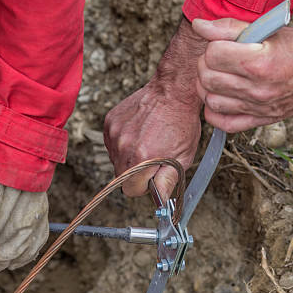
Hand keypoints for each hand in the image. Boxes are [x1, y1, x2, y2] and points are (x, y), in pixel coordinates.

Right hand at [104, 18, 205, 201]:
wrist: (172, 91)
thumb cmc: (181, 123)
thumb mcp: (183, 156)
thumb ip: (167, 181)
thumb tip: (159, 201)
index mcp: (142, 159)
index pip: (131, 190)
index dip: (144, 186)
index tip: (154, 175)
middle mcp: (123, 147)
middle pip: (121, 177)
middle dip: (136, 173)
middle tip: (153, 156)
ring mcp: (114, 133)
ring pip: (116, 159)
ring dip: (129, 156)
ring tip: (147, 139)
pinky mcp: (109, 122)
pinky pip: (112, 143)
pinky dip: (123, 141)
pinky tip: (139, 130)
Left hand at [192, 17, 292, 131]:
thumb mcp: (268, 30)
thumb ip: (230, 27)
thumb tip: (199, 25)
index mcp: (259, 62)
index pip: (213, 54)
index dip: (213, 45)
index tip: (223, 43)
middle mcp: (257, 88)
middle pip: (207, 77)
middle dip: (207, 63)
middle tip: (218, 57)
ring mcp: (257, 107)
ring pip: (210, 100)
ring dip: (208, 86)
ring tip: (219, 75)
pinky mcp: (259, 119)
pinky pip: (223, 122)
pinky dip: (214, 111)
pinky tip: (222, 96)